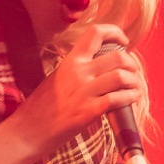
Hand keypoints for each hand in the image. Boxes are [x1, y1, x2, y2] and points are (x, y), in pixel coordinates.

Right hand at [14, 26, 141, 159]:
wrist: (28, 131)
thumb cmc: (41, 108)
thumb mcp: (57, 78)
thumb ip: (76, 69)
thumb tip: (99, 66)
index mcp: (71, 61)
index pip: (95, 32)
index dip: (115, 32)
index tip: (124, 41)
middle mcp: (78, 72)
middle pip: (118, 56)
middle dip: (132, 64)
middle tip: (133, 73)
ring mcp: (84, 91)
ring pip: (121, 76)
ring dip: (135, 81)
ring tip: (136, 88)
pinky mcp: (88, 111)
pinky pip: (118, 99)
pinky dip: (130, 97)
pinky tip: (132, 99)